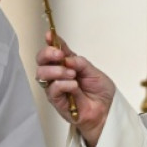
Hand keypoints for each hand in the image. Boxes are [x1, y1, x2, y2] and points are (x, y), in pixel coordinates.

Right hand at [36, 30, 115, 146]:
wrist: (106, 111)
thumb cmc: (100, 92)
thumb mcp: (94, 72)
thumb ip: (80, 63)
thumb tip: (67, 58)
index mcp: (67, 64)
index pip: (55, 50)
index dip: (50, 41)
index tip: (49, 35)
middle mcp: (58, 74)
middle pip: (41, 61)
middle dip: (47, 54)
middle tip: (60, 56)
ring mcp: (56, 87)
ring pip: (42, 74)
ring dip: (56, 71)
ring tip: (72, 74)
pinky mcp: (56, 101)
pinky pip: (52, 90)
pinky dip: (62, 84)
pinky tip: (74, 86)